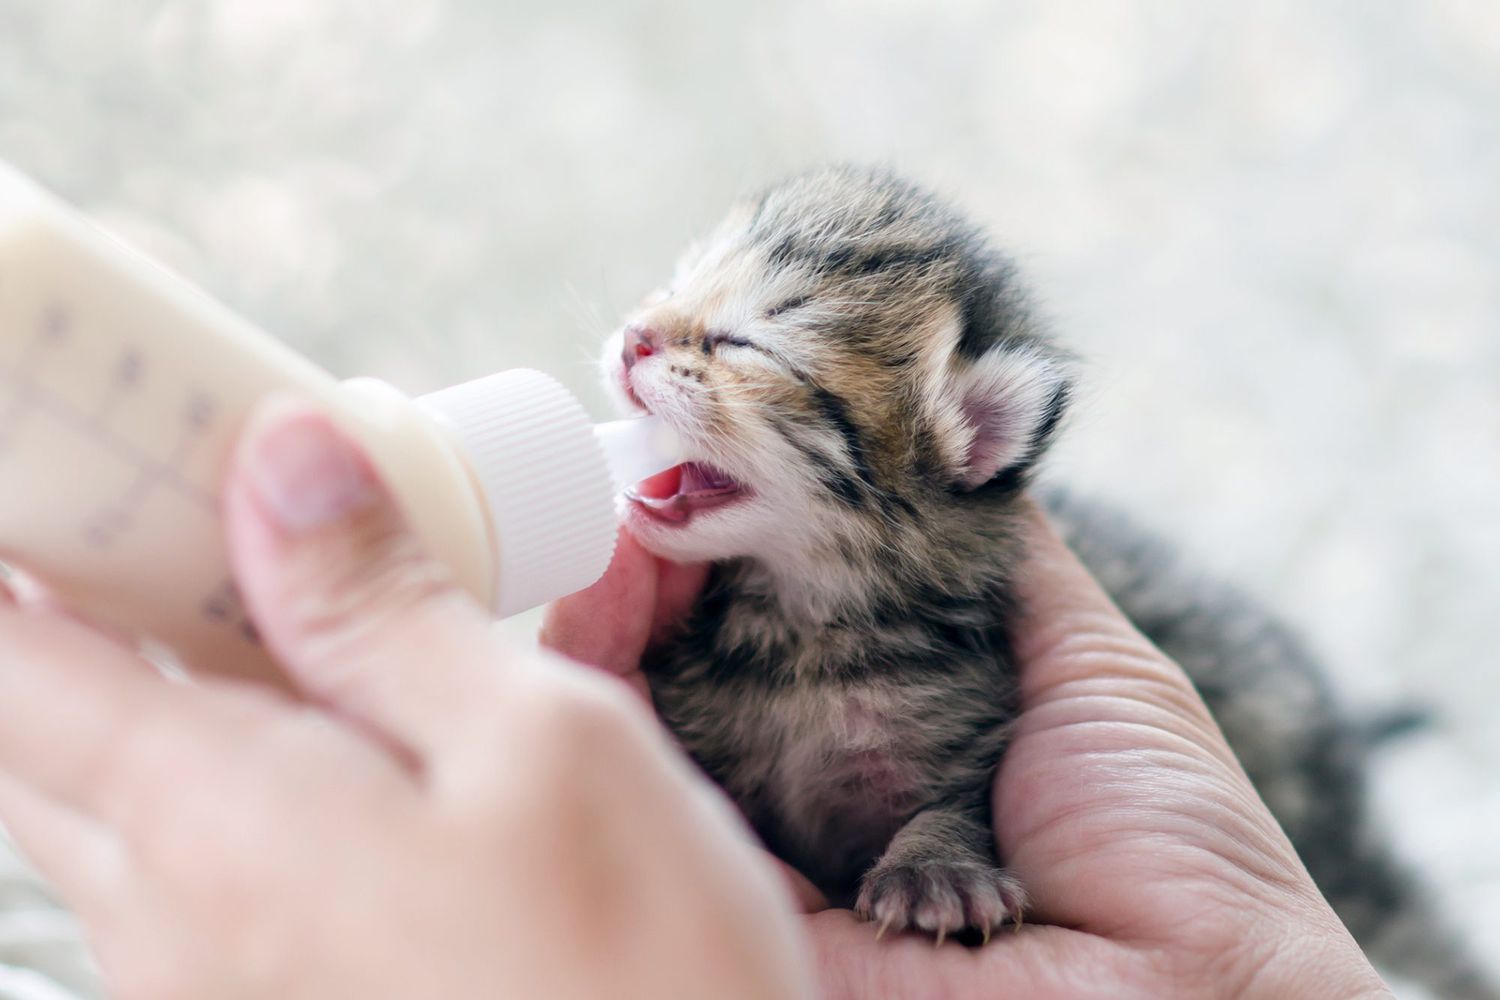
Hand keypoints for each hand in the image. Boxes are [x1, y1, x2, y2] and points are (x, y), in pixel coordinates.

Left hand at [0, 399, 813, 999]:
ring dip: (174, 686)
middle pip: (51, 725)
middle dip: (97, 599)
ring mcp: (209, 983)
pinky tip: (351, 736)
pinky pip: (191, 867)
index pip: (15, 655)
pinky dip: (231, 771)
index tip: (70, 447)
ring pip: (121, 798)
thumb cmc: (637, 970)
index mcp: (219, 826)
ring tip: (297, 607)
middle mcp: (171, 921)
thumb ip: (382, 606)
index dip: (14, 534)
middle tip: (199, 505)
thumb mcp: (540, 742)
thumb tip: (281, 455)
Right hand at [543, 505, 1392, 999]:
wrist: (1192, 998)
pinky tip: (610, 583)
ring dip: (607, 594)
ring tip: (623, 507)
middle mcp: (802, 782)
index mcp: (877, 728)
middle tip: (643, 465)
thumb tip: (953, 436)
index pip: (762, 619)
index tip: (706, 450)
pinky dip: (590, 676)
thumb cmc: (1171, 843)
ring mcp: (755, 842)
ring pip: (630, 710)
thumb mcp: (1086, 660)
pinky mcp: (724, 891)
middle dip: (645, 553)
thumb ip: (1000, 560)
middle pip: (679, 658)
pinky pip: (619, 786)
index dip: (723, 533)